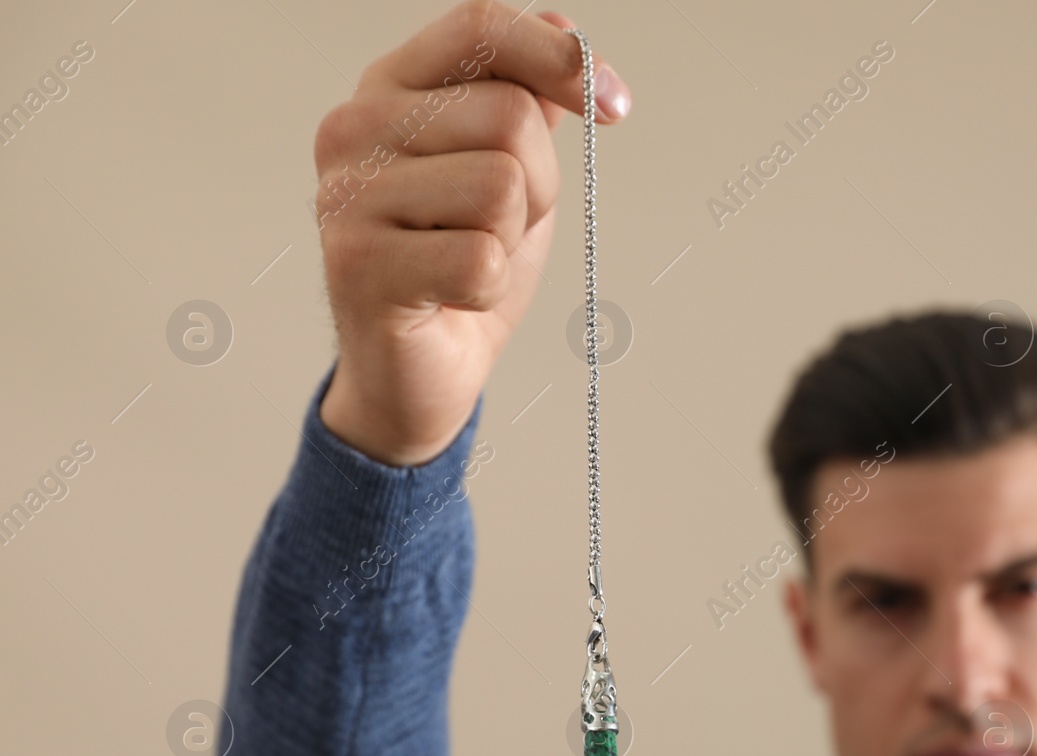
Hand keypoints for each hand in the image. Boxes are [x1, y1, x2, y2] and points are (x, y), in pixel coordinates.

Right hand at [312, 1, 630, 465]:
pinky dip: (490, 288)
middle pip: (510, 116)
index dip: (560, 58)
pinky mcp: (359, 263)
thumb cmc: (458, 264)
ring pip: (501, 185)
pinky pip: (482, 258)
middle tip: (501, 227)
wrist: (418, 369)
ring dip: (511, 239)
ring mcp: (349, 195)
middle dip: (539, 184)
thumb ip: (527, 101)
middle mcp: (354, 127)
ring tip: (470, 259)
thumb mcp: (507, 170)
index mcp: (391, 87)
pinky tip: (452, 296)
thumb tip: (567, 28)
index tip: (615, 105)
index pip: (481, 28)